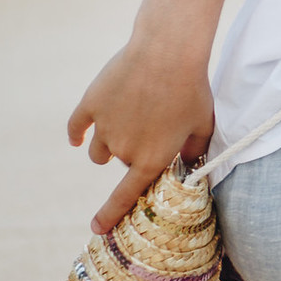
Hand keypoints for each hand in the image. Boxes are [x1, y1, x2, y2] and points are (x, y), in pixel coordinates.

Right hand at [68, 43, 213, 232]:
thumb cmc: (192, 88)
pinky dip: (77, 133)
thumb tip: (190, 166)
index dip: (110, 215)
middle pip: (123, 163)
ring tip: (126, 126)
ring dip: (108, 146)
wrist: (167, 51)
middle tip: (153, 128)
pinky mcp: (91, 104)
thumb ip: (196, 150)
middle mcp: (123, 150)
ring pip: (98, 150)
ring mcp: (104, 127)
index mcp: (151, 160)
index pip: (126, 197)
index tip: (97, 229)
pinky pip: (76, 126)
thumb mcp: (203, 124)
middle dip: (134, 154)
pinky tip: (77, 138)